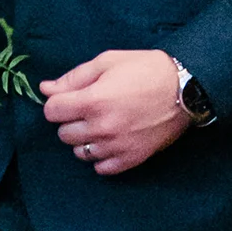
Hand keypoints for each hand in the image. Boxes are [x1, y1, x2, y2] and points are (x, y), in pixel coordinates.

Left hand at [41, 49, 189, 175]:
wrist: (187, 88)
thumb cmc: (145, 69)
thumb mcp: (107, 62)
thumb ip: (73, 78)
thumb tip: (45, 89)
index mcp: (93, 101)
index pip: (51, 112)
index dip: (57, 103)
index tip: (70, 99)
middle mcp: (102, 127)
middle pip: (63, 134)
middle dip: (71, 121)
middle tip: (90, 109)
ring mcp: (116, 146)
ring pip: (79, 152)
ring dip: (85, 139)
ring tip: (102, 125)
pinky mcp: (132, 159)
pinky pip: (101, 168)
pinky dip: (101, 156)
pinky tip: (111, 141)